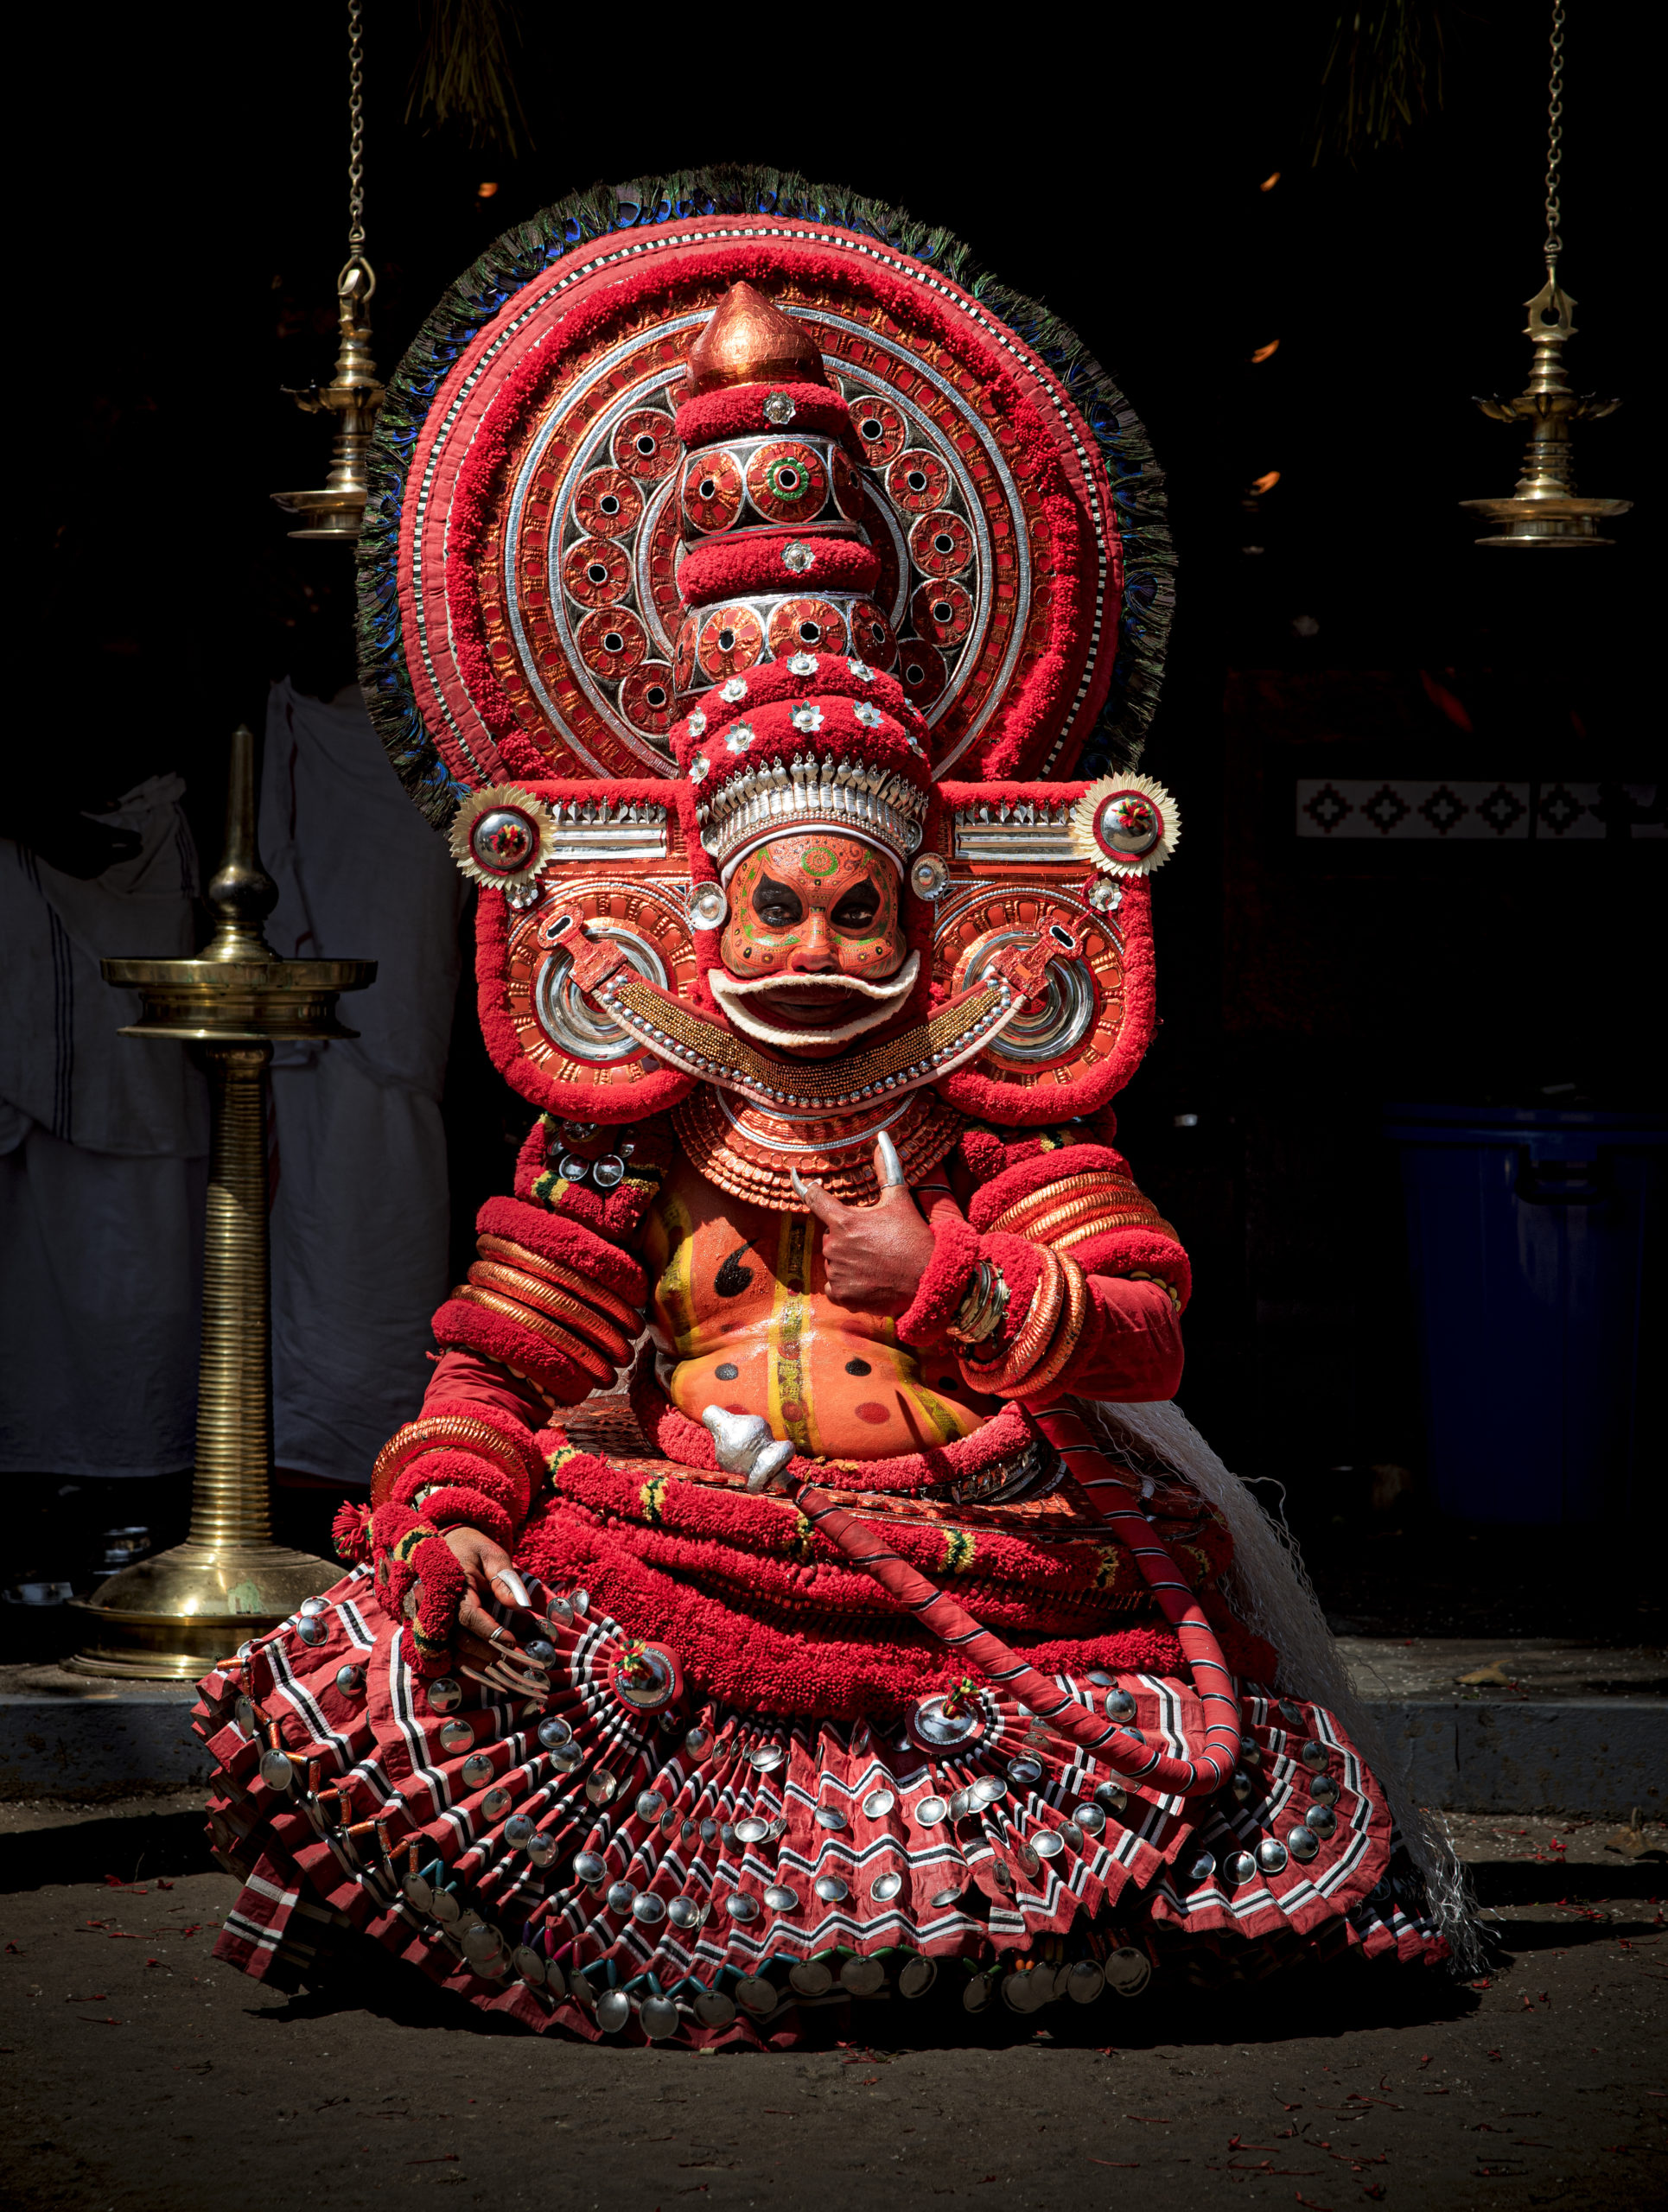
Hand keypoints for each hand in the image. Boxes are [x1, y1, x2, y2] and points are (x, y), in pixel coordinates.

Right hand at [443, 1527, 548, 1698]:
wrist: (446, 1544)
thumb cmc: (472, 1548)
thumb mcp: (492, 1554)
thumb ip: (504, 1578)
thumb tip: (520, 1605)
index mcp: (449, 1586)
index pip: (467, 1616)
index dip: (490, 1632)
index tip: (513, 1642)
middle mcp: (436, 1607)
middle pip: (460, 1640)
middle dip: (489, 1654)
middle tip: (519, 1664)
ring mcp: (432, 1621)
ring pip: (453, 1653)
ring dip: (480, 1666)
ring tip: (510, 1675)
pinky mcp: (434, 1631)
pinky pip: (449, 1655)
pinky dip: (470, 1668)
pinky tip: (492, 1677)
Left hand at [796, 1141, 936, 1312]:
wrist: (929, 1281)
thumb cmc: (914, 1239)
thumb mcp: (900, 1201)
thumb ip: (886, 1169)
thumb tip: (882, 1138)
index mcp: (844, 1221)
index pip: (814, 1198)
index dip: (811, 1188)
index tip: (805, 1181)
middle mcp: (834, 1247)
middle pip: (830, 1234)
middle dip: (847, 1235)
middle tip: (874, 1241)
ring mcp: (837, 1273)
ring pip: (833, 1260)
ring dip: (848, 1260)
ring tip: (875, 1263)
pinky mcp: (842, 1295)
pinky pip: (834, 1286)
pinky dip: (846, 1284)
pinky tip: (867, 1281)